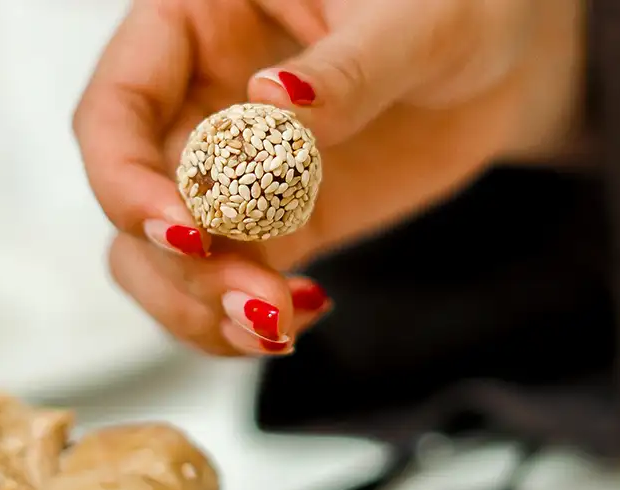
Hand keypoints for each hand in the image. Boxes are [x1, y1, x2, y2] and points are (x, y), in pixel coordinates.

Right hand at [74, 0, 586, 356]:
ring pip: (163, 260)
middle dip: (184, 268)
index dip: (126, 182)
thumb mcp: (411, 18)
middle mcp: (194, 101)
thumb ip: (345, 68)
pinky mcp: (273, 224)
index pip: (115, 112)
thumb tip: (272, 102)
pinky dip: (248, 319)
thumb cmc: (453, 2)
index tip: (189, 233)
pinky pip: (227, 285)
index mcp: (193, 23)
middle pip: (130, 203)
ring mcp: (229, 171)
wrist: (504, 58)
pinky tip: (303, 316)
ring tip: (279, 327)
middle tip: (256, 302)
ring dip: (204, 308)